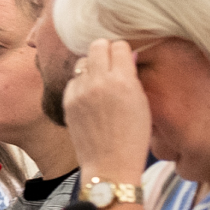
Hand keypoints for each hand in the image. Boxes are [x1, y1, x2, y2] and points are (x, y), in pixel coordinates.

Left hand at [61, 39, 152, 188]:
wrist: (110, 164)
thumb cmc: (134, 137)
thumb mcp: (143, 104)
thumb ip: (133, 77)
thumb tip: (127, 56)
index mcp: (123, 81)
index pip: (119, 46)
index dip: (123, 50)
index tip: (125, 56)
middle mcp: (98, 82)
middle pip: (97, 45)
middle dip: (105, 50)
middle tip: (111, 61)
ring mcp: (79, 91)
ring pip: (83, 62)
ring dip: (92, 66)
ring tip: (101, 81)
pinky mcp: (66, 101)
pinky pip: (73, 80)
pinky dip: (81, 83)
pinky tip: (90, 96)